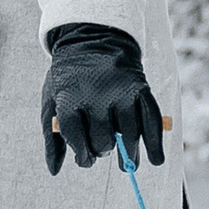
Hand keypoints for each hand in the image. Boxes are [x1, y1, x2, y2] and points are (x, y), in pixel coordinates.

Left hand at [43, 21, 164, 175]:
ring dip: (128, 153)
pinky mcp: (141, 88)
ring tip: (128, 162)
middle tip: (103, 148)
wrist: (93, 37)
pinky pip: (151, 120)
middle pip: (103, 140)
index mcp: (70, 97)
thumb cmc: (69, 76)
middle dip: (102, 150)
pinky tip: (156, 159)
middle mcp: (96, 95)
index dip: (82, 154)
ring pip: (128, 135)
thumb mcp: (52, 100)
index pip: (77, 139)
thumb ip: (52, 136)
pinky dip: (155, 143)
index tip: (85, 158)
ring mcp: (121, 91)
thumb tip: (54, 171)